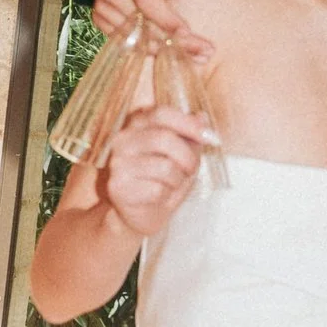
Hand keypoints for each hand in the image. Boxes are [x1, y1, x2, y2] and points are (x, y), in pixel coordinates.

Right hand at [92, 0, 213, 68]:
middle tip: (205, 51)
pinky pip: (126, 41)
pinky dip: (149, 48)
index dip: (166, 20)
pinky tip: (171, 49)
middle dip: (176, 42)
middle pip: (142, 25)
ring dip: (166, 49)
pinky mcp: (100, 16)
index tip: (188, 34)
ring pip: (136, 39)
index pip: (145, 0)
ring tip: (196, 53)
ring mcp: (102, 4)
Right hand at [98, 105, 216, 241]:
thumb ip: (190, 135)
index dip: (189, 123)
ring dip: (178, 179)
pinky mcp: (118, 186)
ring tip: (172, 184)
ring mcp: (117, 162)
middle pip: (164, 138)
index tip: (209, 137)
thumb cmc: (163, 180)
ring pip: (165, 166)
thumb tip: (202, 117)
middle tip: (191, 169)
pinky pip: (157, 189)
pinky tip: (159, 196)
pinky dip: (167, 195)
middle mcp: (122, 139)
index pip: (162, 113)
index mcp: (137, 124)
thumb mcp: (182, 154)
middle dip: (188, 156)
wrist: (143, 214)